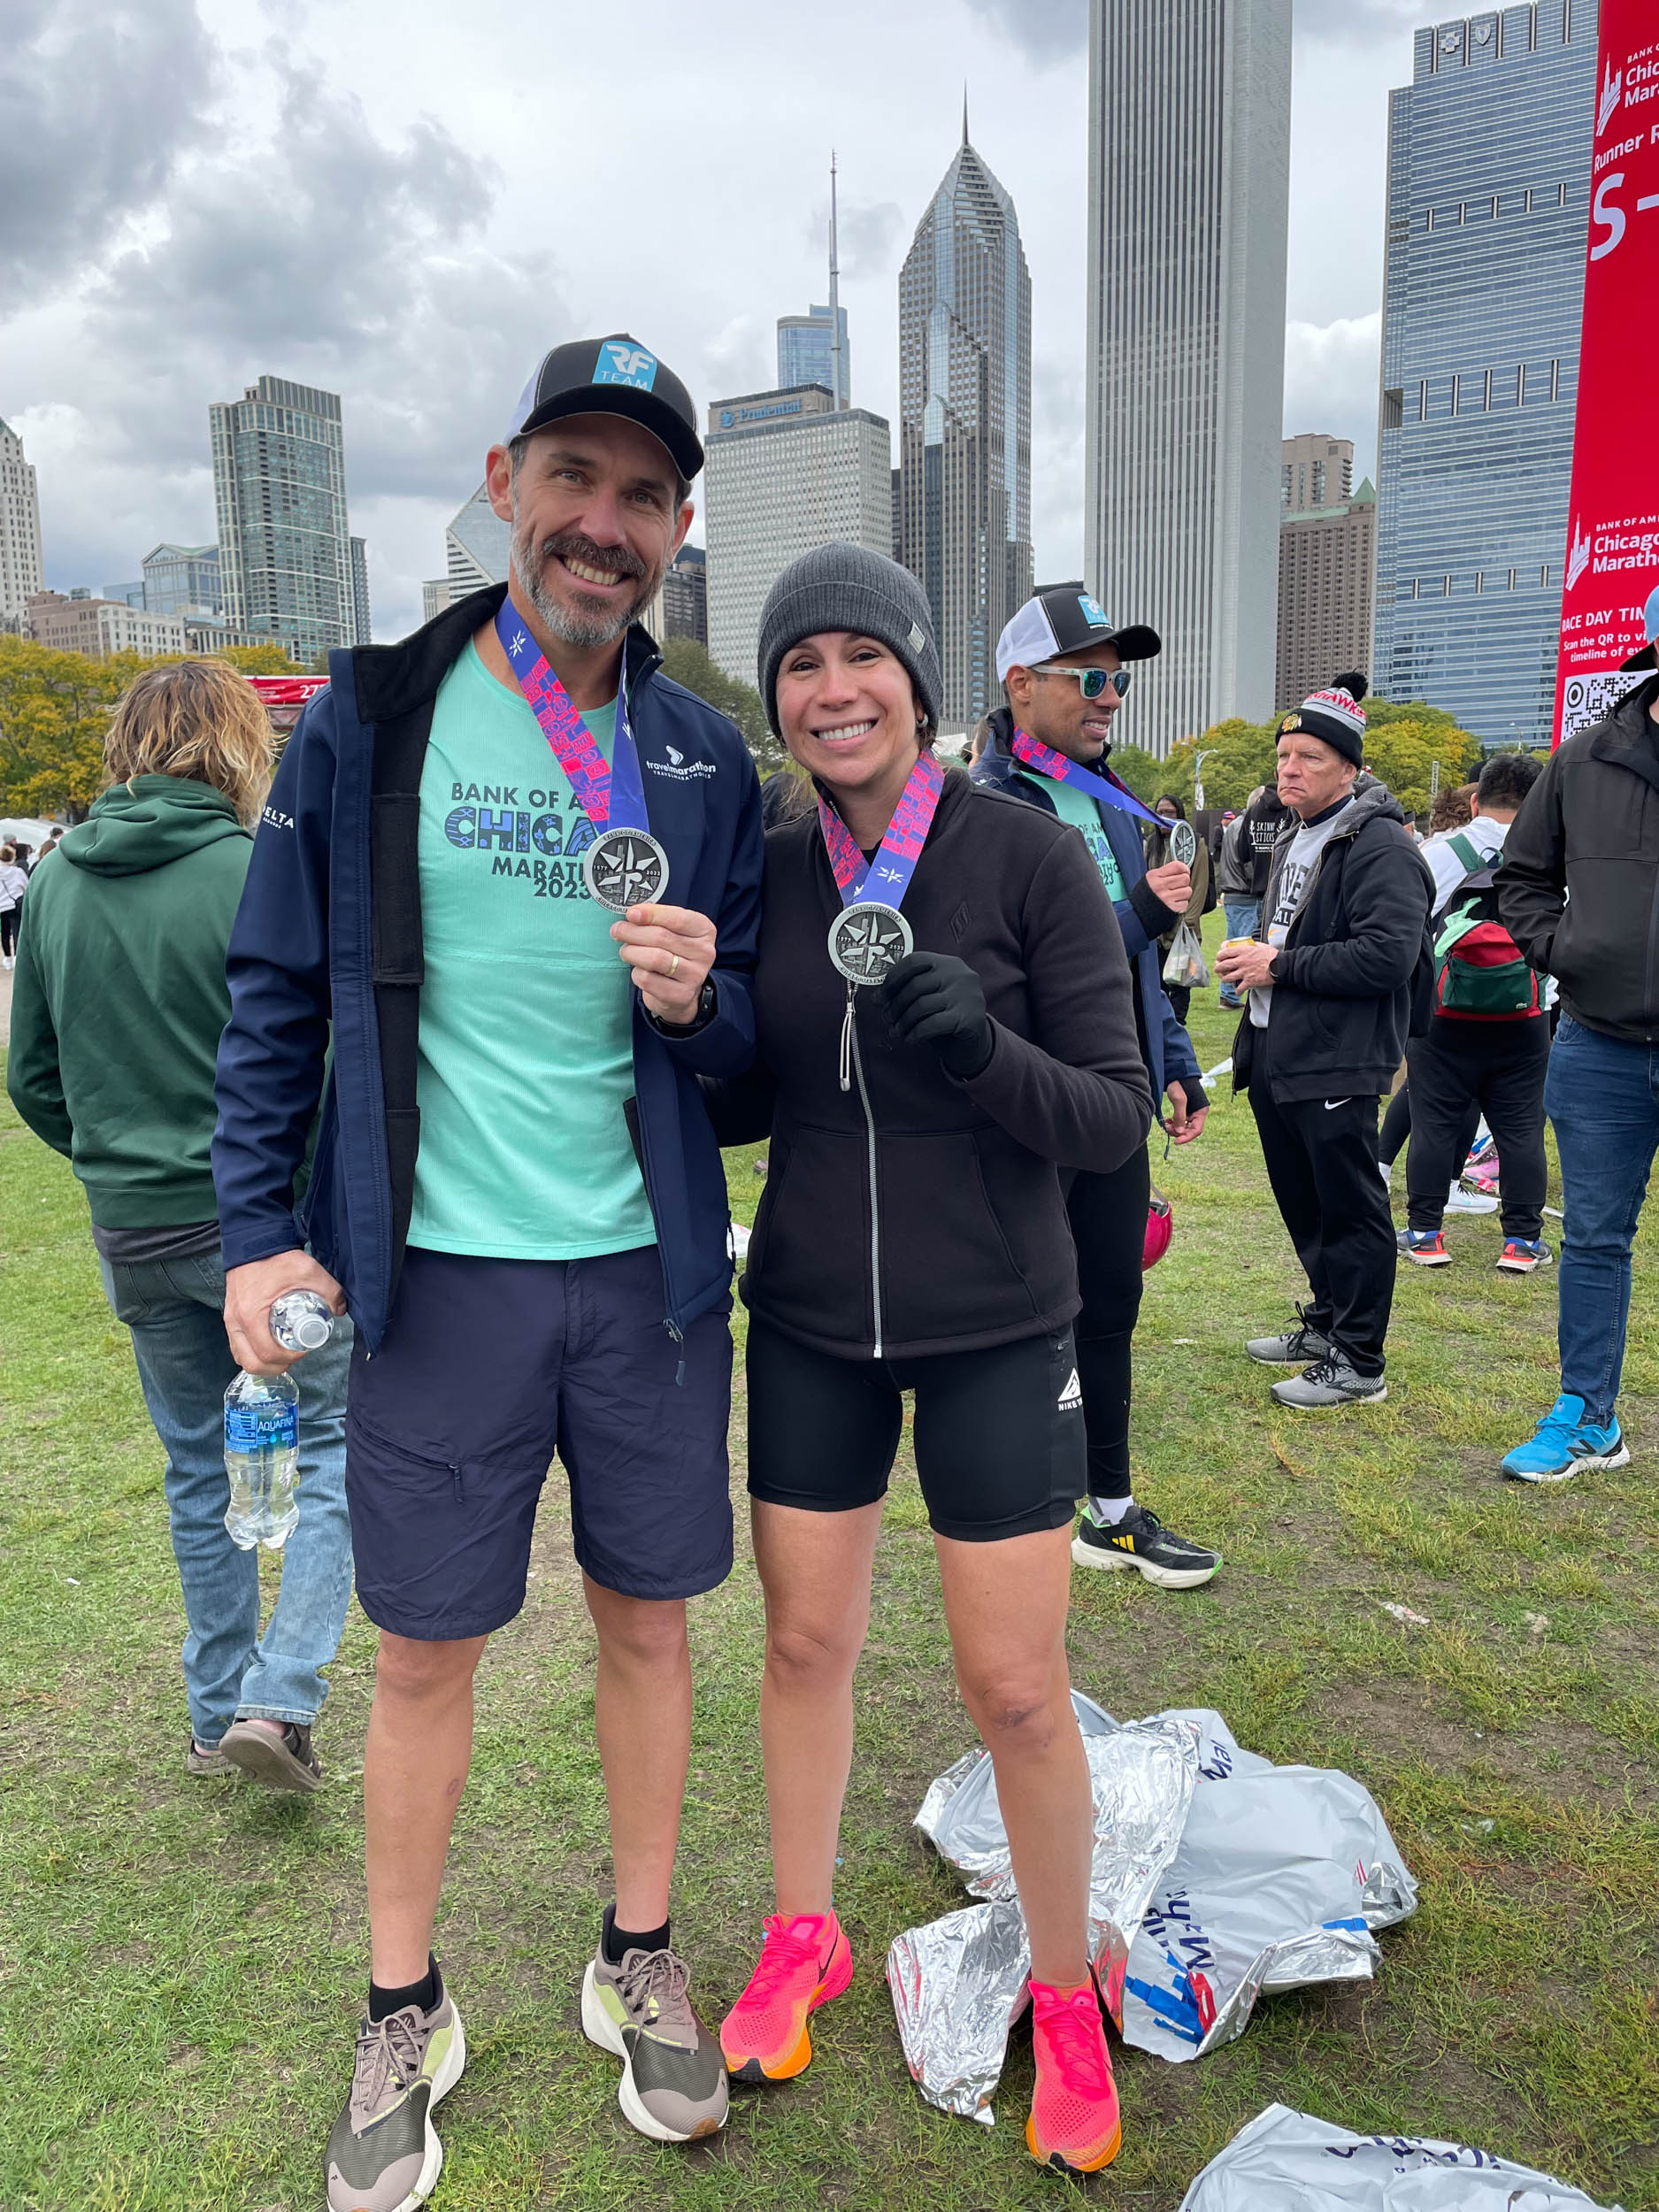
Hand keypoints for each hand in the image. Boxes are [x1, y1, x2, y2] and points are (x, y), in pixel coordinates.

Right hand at [224, 1250, 346, 1375]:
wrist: (253, 1243)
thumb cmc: (277, 1259)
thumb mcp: (310, 1272)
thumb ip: (330, 1291)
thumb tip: (339, 1310)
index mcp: (252, 1315)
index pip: (268, 1354)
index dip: (289, 1359)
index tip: (304, 1349)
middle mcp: (236, 1322)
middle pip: (252, 1363)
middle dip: (276, 1366)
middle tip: (294, 1355)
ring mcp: (230, 1320)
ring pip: (241, 1357)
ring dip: (263, 1361)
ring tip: (283, 1352)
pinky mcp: (230, 1316)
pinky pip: (237, 1345)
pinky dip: (252, 1351)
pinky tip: (269, 1343)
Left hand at [611, 902, 716, 1023]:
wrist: (680, 990)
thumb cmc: (672, 953)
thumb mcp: (672, 931)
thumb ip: (656, 920)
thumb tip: (633, 914)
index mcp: (704, 930)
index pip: (678, 918)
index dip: (652, 914)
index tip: (631, 913)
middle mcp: (704, 952)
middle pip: (661, 937)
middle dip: (632, 932)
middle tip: (617, 930)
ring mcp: (695, 975)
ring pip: (654, 959)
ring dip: (631, 952)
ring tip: (625, 951)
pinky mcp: (681, 995)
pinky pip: (648, 980)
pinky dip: (636, 973)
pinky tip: (639, 970)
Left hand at [881, 951, 993, 1079]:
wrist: (973, 1043)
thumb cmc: (945, 1016)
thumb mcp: (929, 996)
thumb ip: (909, 990)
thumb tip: (878, 997)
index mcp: (949, 963)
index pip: (914, 961)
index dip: (892, 979)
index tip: (879, 997)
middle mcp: (960, 974)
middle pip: (915, 985)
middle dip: (895, 1005)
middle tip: (887, 1018)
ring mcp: (967, 995)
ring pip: (921, 1006)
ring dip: (903, 1022)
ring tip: (896, 1031)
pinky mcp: (969, 1018)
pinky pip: (932, 1024)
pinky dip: (915, 1033)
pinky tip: (909, 1039)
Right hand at [1144, 860, 1191, 910]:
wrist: (1136, 915)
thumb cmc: (1143, 898)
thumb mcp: (1148, 880)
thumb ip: (1163, 873)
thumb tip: (1180, 870)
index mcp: (1154, 876)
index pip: (1177, 866)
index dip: (1184, 869)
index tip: (1184, 872)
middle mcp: (1160, 886)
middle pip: (1185, 878)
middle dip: (1183, 883)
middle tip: (1177, 886)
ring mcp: (1166, 898)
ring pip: (1188, 891)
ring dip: (1184, 894)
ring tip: (1176, 896)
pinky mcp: (1171, 909)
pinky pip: (1185, 904)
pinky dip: (1181, 905)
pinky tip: (1173, 904)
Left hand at [1165, 1081, 1207, 1145]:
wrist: (1176, 1074)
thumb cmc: (1179, 1084)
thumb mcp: (1179, 1100)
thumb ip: (1180, 1116)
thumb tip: (1179, 1132)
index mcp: (1201, 1111)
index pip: (1196, 1130)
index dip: (1186, 1137)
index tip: (1176, 1142)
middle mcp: (1198, 1113)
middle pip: (1190, 1130)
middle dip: (1178, 1132)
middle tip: (1166, 1128)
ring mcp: (1192, 1112)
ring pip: (1184, 1127)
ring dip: (1175, 1128)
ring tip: (1165, 1124)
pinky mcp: (1185, 1111)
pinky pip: (1180, 1122)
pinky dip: (1174, 1123)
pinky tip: (1167, 1121)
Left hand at [1215, 939, 1276, 989]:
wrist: (1281, 965)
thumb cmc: (1272, 955)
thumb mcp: (1260, 945)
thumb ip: (1251, 945)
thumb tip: (1247, 944)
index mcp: (1243, 951)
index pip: (1224, 952)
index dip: (1219, 955)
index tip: (1219, 957)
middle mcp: (1241, 961)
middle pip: (1222, 965)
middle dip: (1217, 968)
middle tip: (1218, 969)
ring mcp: (1244, 972)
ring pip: (1227, 978)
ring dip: (1224, 979)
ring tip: (1225, 979)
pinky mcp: (1249, 981)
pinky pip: (1239, 988)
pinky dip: (1237, 991)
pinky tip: (1237, 991)